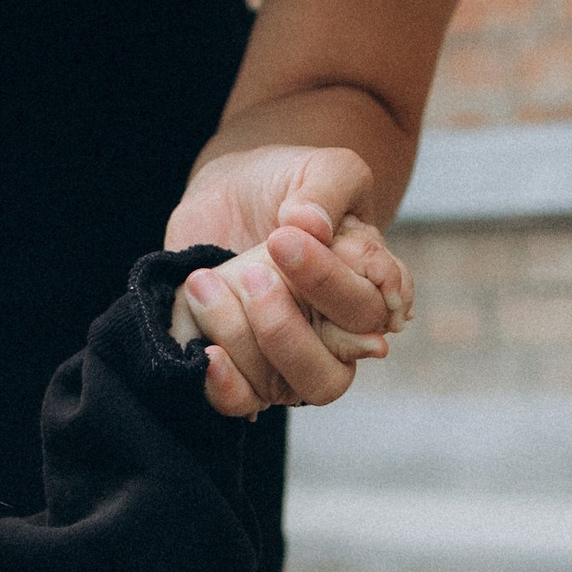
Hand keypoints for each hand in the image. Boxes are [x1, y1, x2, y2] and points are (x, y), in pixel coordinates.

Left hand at [164, 143, 411, 416]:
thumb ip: (327, 190)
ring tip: (204, 281)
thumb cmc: (287, 185)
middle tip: (252, 273)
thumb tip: (312, 226)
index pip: (368, 313)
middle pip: (330, 375)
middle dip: (285, 327)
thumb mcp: (320, 169)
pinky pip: (241, 403)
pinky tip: (205, 352)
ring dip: (240, 336)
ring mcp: (286, 361)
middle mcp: (333, 339)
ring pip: (281, 386)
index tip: (284, 238)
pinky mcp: (240, 369)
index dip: (331, 285)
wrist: (230, 194)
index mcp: (367, 293)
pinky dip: (224, 386)